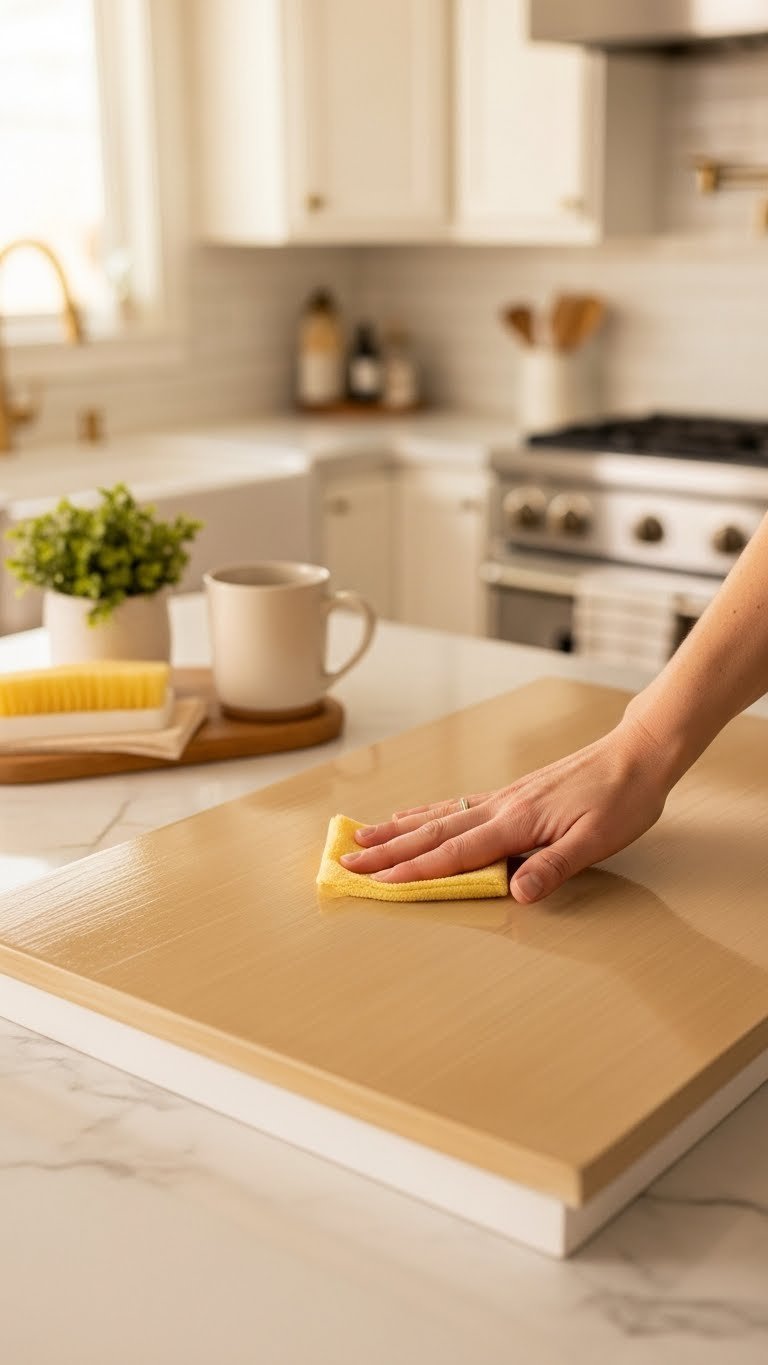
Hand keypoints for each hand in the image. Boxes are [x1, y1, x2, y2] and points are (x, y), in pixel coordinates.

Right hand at [340, 716, 673, 902]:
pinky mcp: (511, 794)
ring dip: (397, 829)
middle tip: (346, 860)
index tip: (375, 880)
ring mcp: (503, 797)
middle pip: (432, 832)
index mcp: (516, 822)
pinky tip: (413, 815)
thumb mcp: (598, 841)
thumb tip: (516, 893)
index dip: (412, 870)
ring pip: (438, 816)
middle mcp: (500, 806)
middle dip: (387, 850)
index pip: (454, 853)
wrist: (638, 754)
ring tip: (362, 836)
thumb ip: (555, 867)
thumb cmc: (622, 799)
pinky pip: (455, 805)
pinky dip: (426, 813)